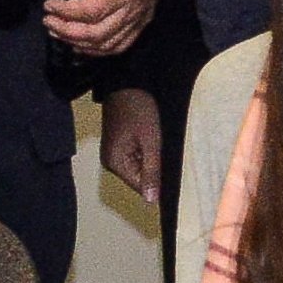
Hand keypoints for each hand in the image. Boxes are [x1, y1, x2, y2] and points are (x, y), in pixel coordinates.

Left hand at [40, 0, 169, 55]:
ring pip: (107, 43)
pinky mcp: (141, 20)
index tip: (49, 4)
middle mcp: (134, 5)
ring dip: (79, 42)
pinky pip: (120, 45)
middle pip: (97, 33)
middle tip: (48, 20)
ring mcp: (139, 15)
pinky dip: (98, 49)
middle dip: (66, 30)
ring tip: (58, 31)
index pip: (92, 10)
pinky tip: (81, 42)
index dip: (66, 12)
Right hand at [101, 88, 166, 206]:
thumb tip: (151, 200)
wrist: (128, 82)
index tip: (171, 170)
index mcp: (115, 163)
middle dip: (155, 168)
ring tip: (157, 141)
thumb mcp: (151, 141)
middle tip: (164, 149)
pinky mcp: (119, 144)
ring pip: (139, 167)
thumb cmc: (139, 108)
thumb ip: (151, 171)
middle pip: (139, 178)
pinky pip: (137, 156)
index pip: (140, 187)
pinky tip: (152, 139)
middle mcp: (111, 162)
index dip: (158, 182)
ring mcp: (114, 153)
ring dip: (152, 159)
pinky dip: (148, 151)